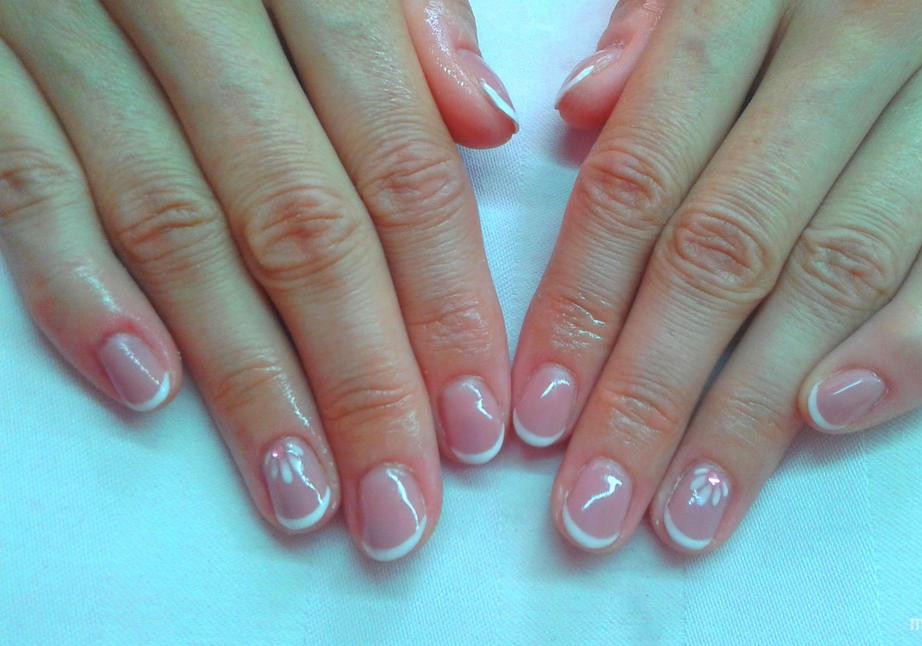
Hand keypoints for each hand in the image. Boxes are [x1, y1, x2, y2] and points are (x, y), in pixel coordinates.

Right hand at [0, 0, 515, 559]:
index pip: (398, 159)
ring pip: (176, 227)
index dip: (444, 298)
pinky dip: (77, 288)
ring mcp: (62, 23)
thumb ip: (406, 8)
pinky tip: (147, 389)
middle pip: (300, 220)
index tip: (477, 416)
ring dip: (244, 375)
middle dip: (361, 376)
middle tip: (402, 500)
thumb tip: (483, 120)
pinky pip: (21, 182)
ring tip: (302, 489)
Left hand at [516, 0, 921, 552]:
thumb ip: (653, 26)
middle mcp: (862, 28)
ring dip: (756, 408)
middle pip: (727, 247)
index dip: (582, 303)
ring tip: (691, 506)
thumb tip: (577, 114)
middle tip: (599, 500)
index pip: (639, 175)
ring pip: (839, 272)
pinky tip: (826, 420)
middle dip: (652, 391)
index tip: (543, 410)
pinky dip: (912, 346)